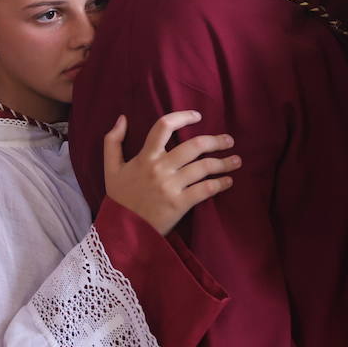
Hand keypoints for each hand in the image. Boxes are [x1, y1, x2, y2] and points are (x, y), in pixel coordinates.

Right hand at [103, 111, 239, 235]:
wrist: (123, 230)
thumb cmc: (119, 198)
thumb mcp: (110, 168)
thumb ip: (112, 141)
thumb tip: (122, 118)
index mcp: (145, 157)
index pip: (164, 127)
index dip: (182, 117)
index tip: (197, 116)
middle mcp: (160, 168)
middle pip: (194, 146)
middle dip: (215, 141)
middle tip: (228, 140)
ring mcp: (171, 186)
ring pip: (204, 167)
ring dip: (224, 163)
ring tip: (236, 161)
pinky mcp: (179, 204)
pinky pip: (205, 190)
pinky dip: (220, 184)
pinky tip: (228, 181)